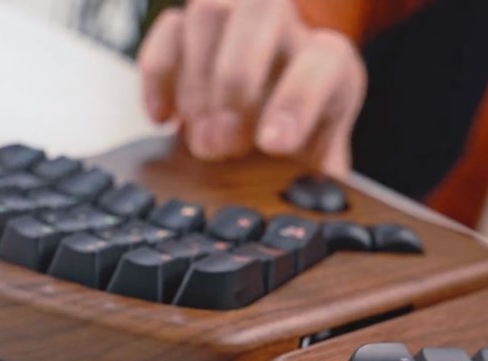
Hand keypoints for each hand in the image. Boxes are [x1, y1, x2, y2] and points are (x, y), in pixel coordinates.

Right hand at [137, 0, 366, 174]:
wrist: (269, 140)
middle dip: (233, 78)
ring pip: (210, 10)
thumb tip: (305, 212)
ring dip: (195, 81)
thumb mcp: (316, 175)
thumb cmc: (295, 156)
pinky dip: (157, 74)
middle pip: (261, 9)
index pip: (323, 59)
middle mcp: (286, 33)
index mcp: (330, 65)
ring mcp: (236, 26)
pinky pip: (169, 29)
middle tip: (220, 144)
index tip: (271, 147)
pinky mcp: (191, 35)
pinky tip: (162, 119)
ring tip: (196, 139)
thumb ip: (315, 187)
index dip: (297, 99)